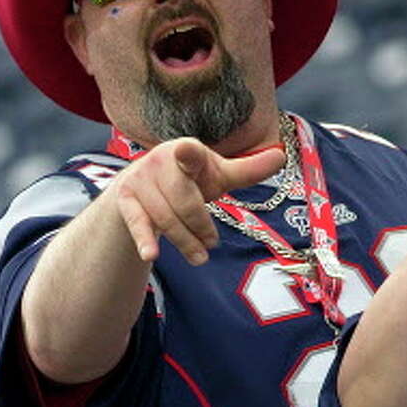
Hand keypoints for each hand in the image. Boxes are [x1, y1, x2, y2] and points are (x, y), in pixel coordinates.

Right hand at [110, 138, 286, 266]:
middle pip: (185, 202)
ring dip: (185, 242)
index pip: (192, 155)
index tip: (186, 151)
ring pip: (166, 219)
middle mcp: (160, 160)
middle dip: (200, 227)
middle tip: (212, 244)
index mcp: (187, 150)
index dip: (189, 154)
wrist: (138, 186)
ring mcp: (140, 180)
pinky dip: (144, 240)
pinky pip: (138, 223)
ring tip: (199, 256)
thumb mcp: (216, 174)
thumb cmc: (186, 180)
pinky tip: (150, 255)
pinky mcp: (126, 200)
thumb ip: (246, 170)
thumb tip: (281, 157)